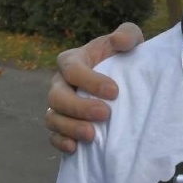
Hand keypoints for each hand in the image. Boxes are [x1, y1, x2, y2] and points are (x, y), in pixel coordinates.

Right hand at [45, 22, 143, 153]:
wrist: (123, 81)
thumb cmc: (123, 58)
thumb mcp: (130, 40)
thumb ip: (127, 34)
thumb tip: (120, 40)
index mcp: (72, 60)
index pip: (72, 69)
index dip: (90, 81)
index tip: (114, 91)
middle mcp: (60, 83)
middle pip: (56, 96)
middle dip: (79, 107)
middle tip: (105, 114)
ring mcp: (58, 106)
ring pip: (52, 118)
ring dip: (70, 128)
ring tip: (92, 135)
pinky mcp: (62, 126)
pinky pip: (53, 136)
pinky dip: (60, 142)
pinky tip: (75, 148)